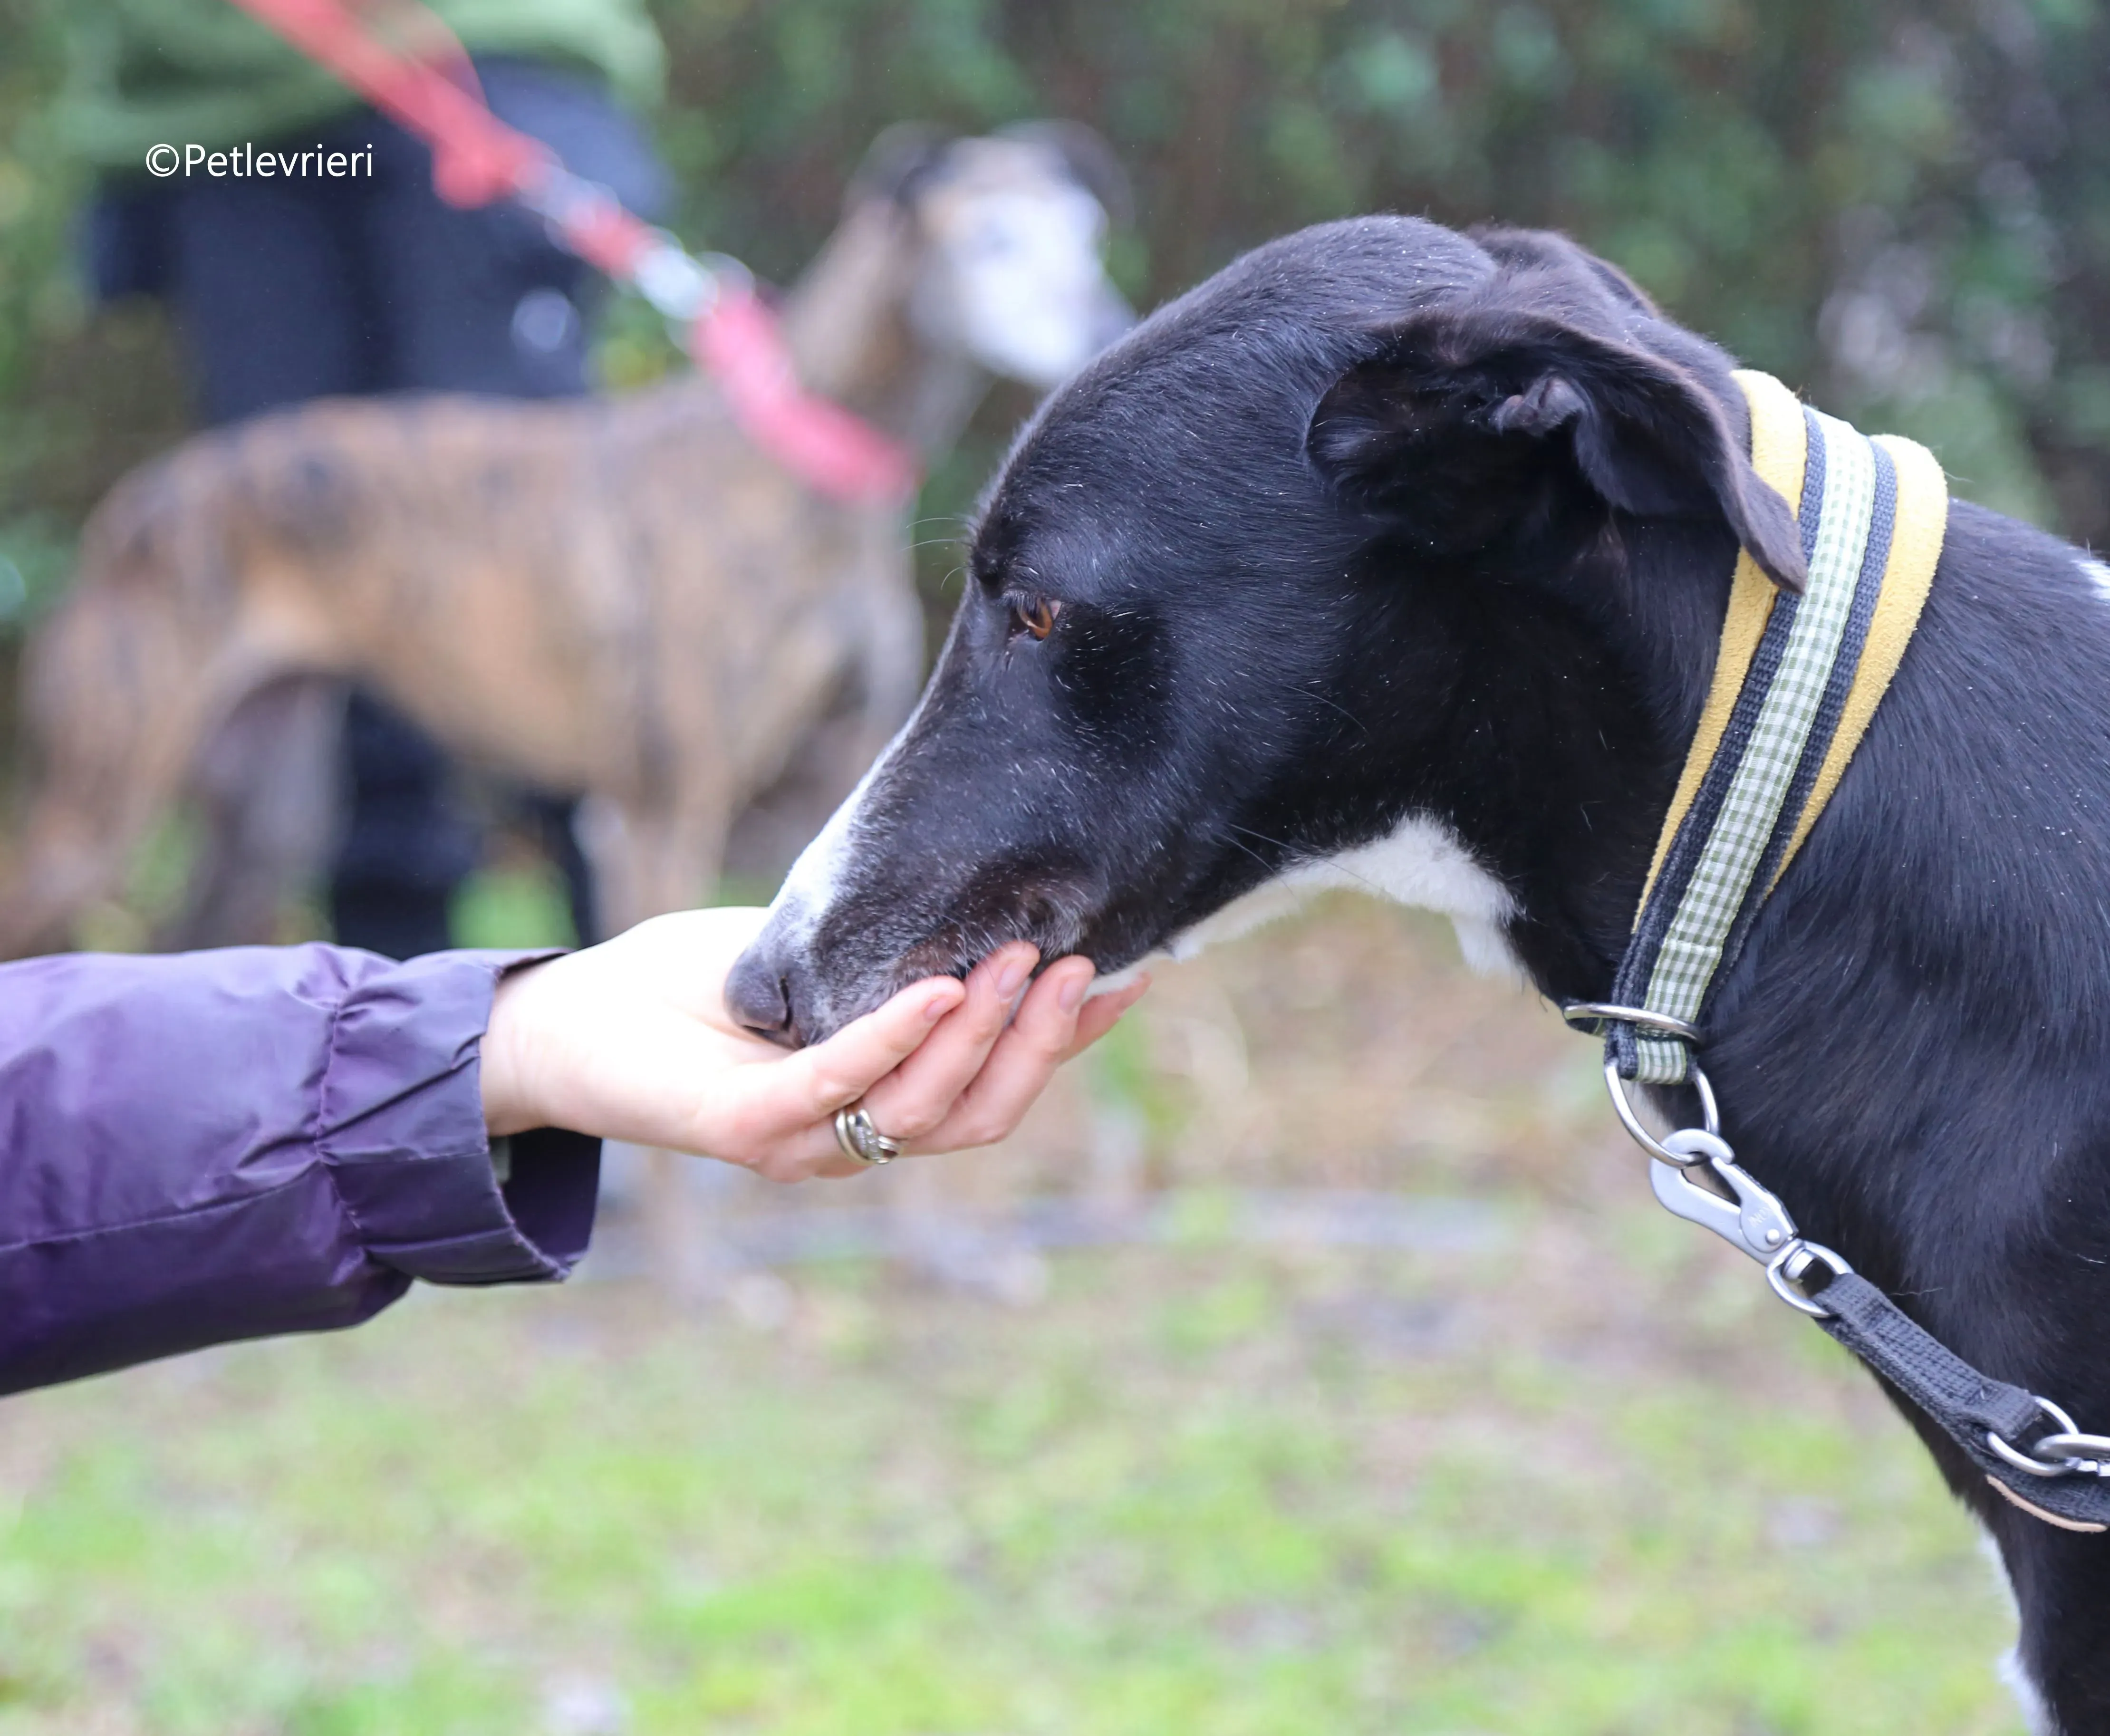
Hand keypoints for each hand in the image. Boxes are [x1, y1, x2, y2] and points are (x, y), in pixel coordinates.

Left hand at [479, 907, 1149, 1181]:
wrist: (566, 1022)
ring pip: (924, 1113)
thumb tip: (986, 896)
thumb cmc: (689, 988)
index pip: (996, 1088)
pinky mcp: (739, 1126)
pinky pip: (837, 1089)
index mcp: (879, 1107)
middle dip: (1042, 1043)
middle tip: (1086, 963)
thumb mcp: (817, 959)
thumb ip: (893, 955)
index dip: (1068, 1043)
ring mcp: (799, 1146)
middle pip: (980, 1116)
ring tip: (1020, 959)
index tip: (1131, 977)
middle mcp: (851, 1143)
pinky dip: (895, 1037)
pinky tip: (939, 987)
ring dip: (983, 1035)